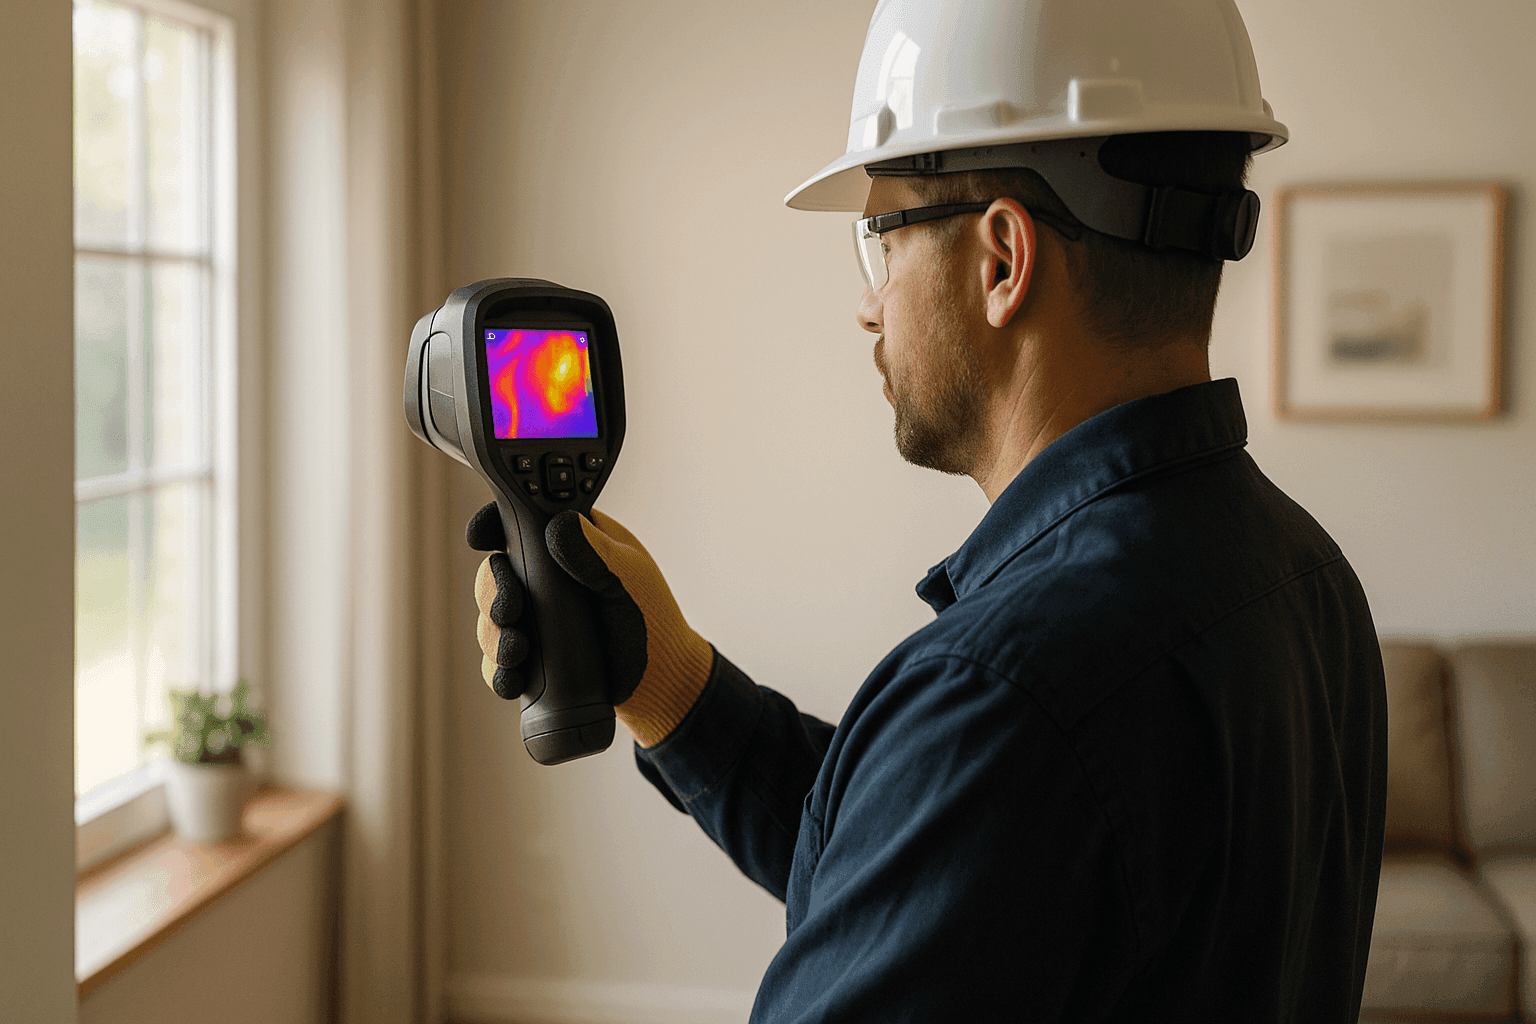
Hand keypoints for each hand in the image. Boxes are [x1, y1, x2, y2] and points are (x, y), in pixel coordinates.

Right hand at [466, 502, 713, 746]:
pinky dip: (497, 671)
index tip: (480, 538)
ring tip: (518, 650)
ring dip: (493, 635)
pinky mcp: (532, 659)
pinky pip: (497, 662)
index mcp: (567, 546)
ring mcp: (535, 620)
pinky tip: (512, 679)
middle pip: (493, 573)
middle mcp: (544, 580)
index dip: (493, 526)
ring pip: (489, 619)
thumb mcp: (629, 577)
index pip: (519, 524)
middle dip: (492, 591)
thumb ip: (596, 553)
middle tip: (510, 609)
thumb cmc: (652, 617)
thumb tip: (558, 527)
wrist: (660, 680)